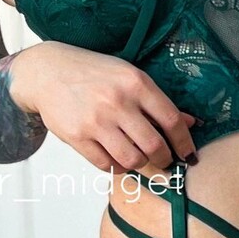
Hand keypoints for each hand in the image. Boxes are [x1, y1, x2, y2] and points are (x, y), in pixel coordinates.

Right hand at [9, 40, 197, 172]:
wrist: (47, 71)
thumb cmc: (93, 73)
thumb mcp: (128, 76)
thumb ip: (157, 101)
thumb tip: (191, 123)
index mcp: (135, 83)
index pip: (171, 120)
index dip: (184, 142)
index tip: (189, 154)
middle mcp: (117, 102)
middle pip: (154, 145)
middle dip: (165, 159)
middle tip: (165, 160)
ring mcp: (96, 121)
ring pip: (132, 159)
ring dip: (141, 164)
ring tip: (140, 157)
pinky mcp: (77, 137)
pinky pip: (106, 165)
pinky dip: (117, 166)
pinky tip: (118, 158)